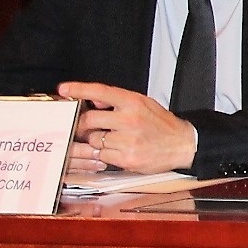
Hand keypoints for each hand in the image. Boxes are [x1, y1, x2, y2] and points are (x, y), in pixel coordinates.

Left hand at [60, 82, 199, 174]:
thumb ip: (118, 102)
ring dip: (97, 141)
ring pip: (94, 139)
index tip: (64, 89)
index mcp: (133, 102)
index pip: (100, 91)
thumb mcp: (144, 104)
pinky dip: (105, 154)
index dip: (79, 89)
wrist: (182, 144)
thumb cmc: (162, 125)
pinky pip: (102, 155)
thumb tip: (94, 101)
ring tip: (112, 140)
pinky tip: (118, 150)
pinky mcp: (127, 158)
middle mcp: (129, 119)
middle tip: (87, 127)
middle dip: (84, 125)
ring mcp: (128, 139)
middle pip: (89, 119)